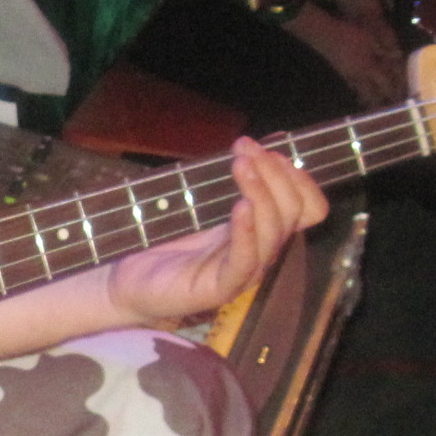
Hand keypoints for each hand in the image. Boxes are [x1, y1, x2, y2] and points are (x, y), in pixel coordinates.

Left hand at [101, 137, 329, 325]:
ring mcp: (243, 272)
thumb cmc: (164, 241)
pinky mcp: (220, 289)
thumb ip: (227, 183)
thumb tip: (252, 146)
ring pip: (272, 233)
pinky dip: (246, 231)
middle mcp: (260, 251)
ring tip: (240, 164)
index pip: (307, 208)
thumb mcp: (201, 204)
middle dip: (274, 174)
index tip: (271, 150)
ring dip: (260, 192)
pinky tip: (240, 207)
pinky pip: (244, 261)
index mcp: (261, 230)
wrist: (127, 281)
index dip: (298, 178)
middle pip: (292, 213)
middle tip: (245, 148)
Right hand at [295, 0, 406, 105]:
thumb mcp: (370, 39)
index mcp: (369, 67)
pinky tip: (356, 91)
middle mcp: (359, 75)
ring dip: (367, 99)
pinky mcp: (340, 71)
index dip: (393, 91)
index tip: (400, 98)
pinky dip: (356, 90)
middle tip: (387, 108)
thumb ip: (384, 50)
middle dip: (379, 101)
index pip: (384, 83)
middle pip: (371, 92)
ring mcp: (348, 74)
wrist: (325, 36)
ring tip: (372, 106)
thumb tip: (397, 56)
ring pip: (360, 90)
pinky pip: (351, 85)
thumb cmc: (349, 35)